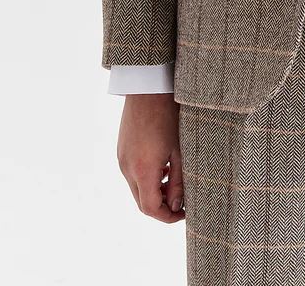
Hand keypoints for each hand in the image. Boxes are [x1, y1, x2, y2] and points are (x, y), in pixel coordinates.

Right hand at [116, 94, 184, 221]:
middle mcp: (127, 167)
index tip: (183, 213)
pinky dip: (146, 177)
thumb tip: (176, 206)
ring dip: (154, 191)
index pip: (150, 208)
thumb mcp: (180, 151)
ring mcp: (121, 158)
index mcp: (142, 169)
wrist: (148, 88)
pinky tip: (162, 164)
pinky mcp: (121, 149)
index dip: (167, 217)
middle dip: (161, 206)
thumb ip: (178, 182)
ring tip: (174, 178)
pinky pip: (132, 172)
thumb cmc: (169, 116)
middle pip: (141, 201)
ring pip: (136, 187)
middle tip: (181, 200)